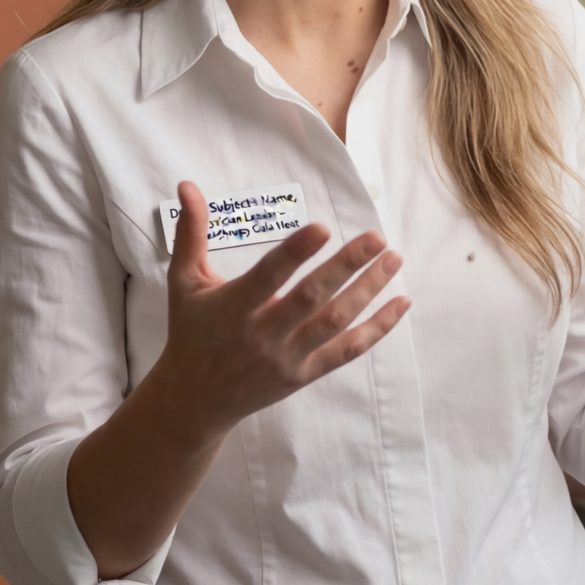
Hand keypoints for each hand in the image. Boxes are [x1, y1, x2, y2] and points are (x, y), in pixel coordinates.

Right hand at [145, 181, 410, 440]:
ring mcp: (287, 358)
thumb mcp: (184, 282)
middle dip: (346, 267)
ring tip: (394, 259)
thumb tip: (187, 185)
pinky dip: (378, 328)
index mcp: (233, 308)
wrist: (196, 399)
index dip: (295, 252)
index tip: (322, 227)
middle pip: (311, 299)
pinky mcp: (304, 374)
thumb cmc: (191, 332)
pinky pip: (347, 351)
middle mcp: (263, 335)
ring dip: (368, 290)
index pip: (268, 276)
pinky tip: (401, 303)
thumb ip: (191, 233)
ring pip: (335, 323)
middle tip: (376, 238)